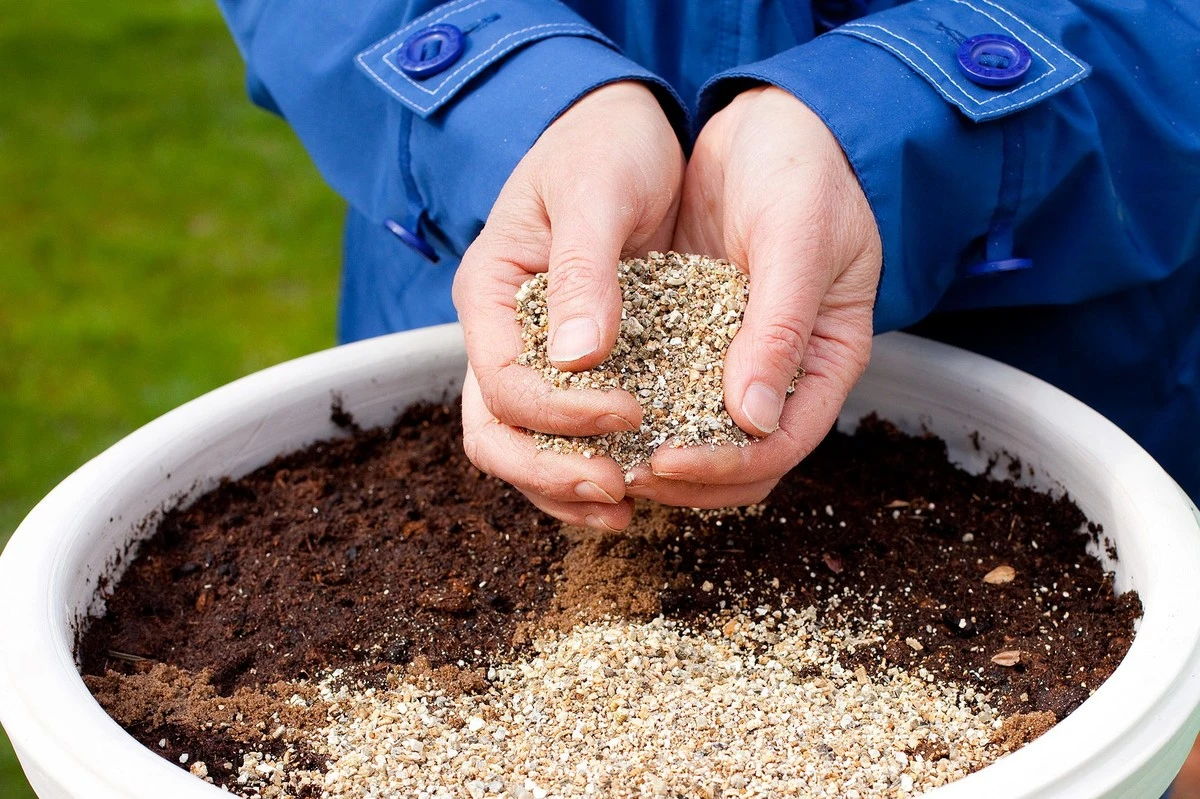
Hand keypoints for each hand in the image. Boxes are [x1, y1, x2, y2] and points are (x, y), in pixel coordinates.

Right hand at [452, 81, 684, 530]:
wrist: (620, 126)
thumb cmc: (605, 145)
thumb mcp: (596, 192)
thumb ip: (584, 270)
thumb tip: (578, 359)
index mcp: (490, 292)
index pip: (503, 382)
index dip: (561, 414)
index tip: (632, 411)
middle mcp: (500, 333)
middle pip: (495, 433)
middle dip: (550, 472)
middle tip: (618, 487)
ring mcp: (531, 353)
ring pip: (522, 447)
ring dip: (565, 487)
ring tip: (626, 508)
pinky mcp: (570, 365)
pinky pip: (561, 435)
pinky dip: (586, 468)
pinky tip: (634, 488)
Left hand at [627, 86, 882, 507]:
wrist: (768, 121)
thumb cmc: (801, 169)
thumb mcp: (797, 238)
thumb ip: (779, 327)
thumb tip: (752, 421)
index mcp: (826, 358)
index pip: (782, 445)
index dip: (725, 466)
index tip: (662, 462)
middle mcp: (783, 371)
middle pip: (742, 462)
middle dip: (685, 478)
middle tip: (618, 471)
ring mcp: (737, 357)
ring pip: (701, 437)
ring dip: (655, 457)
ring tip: (597, 455)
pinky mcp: (695, 337)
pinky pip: (667, 391)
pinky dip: (636, 410)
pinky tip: (588, 410)